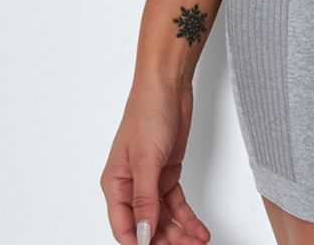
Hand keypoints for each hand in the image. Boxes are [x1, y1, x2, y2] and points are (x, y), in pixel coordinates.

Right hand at [101, 78, 211, 244]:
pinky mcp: (168, 171)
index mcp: (115, 184)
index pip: (124, 227)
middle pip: (146, 225)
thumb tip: (143, 233)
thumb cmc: (148, 112)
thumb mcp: (146, 159)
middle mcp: (131, 185)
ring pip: (163, 217)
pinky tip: (199, 229)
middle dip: (165, 241)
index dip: (139, 244)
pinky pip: (176, 202)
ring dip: (179, 233)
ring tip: (197, 243)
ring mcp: (150, 179)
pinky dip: (187, 217)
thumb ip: (145, 198)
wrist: (168, 84)